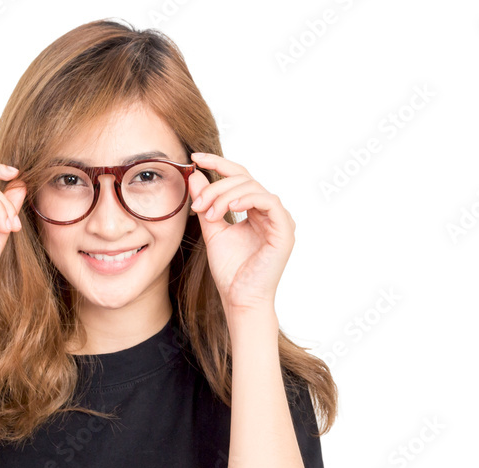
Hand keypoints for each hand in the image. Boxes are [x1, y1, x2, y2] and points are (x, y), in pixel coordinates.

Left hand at [187, 152, 294, 315]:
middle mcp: (270, 211)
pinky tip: (229, 209)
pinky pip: (268, 201)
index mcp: (256, 209)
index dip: (218, 163)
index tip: (194, 158)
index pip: (239, 176)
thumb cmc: (230, 270)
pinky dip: (246, 199)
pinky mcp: (284, 229)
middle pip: (244, 179)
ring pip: (253, 187)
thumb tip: (195, 175)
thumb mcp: (212, 229)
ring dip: (225, 196)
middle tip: (198, 205)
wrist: (240, 298)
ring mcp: (280, 219)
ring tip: (209, 214)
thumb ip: (206, 203)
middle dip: (216, 187)